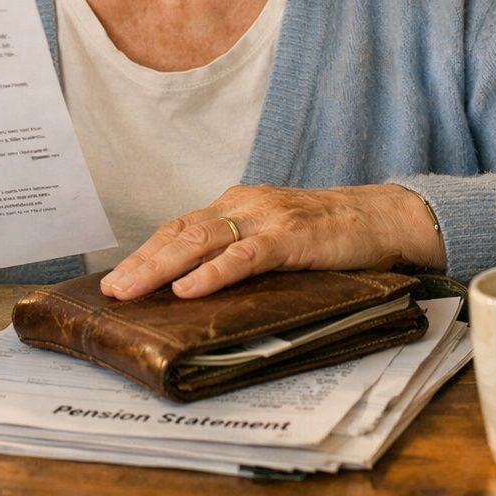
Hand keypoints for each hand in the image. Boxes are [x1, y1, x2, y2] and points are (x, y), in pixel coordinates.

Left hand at [98, 183, 444, 300]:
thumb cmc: (331, 234)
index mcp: (238, 205)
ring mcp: (268, 218)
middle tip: (111, 290)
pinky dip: (214, 272)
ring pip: (203, 241)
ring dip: (162, 267)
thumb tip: (198, 288)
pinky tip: (189, 288)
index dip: (146, 252)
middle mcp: (245, 205)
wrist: (384, 216)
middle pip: (180, 232)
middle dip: (142, 261)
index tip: (116, 277)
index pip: (180, 227)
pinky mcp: (292, 236)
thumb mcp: (277, 238)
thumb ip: (243, 252)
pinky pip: (245, 255)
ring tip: (132, 290)